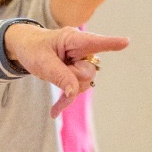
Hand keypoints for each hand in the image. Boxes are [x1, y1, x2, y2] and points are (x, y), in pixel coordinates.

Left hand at [3, 25, 128, 116]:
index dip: (111, 43)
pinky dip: (65, 101)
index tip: (125, 42)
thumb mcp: (41, 61)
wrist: (26, 49)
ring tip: (51, 73)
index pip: (95, 42)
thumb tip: (74, 92)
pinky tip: (54, 112)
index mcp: (74, 39)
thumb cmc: (34, 48)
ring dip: (67, 86)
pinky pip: (76, 91)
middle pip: (89, 72)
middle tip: (52, 67)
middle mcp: (82, 51)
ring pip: (85, 84)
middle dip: (72, 76)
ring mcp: (81, 63)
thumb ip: (59, 75)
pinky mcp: (76, 74)